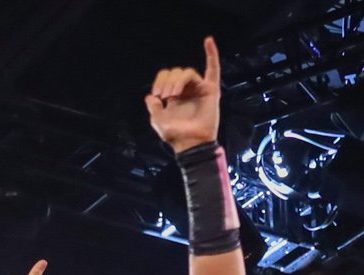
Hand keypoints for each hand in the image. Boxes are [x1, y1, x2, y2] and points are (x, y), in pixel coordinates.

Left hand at [146, 36, 221, 150]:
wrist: (190, 144)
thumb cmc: (175, 135)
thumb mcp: (158, 121)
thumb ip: (153, 108)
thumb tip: (150, 97)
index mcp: (176, 95)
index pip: (167, 77)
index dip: (160, 81)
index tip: (157, 96)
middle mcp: (188, 90)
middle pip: (176, 72)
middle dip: (167, 82)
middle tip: (164, 96)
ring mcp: (199, 89)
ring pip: (187, 72)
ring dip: (177, 80)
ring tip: (172, 94)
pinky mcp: (210, 90)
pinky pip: (213, 69)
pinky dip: (211, 53)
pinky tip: (208, 41)